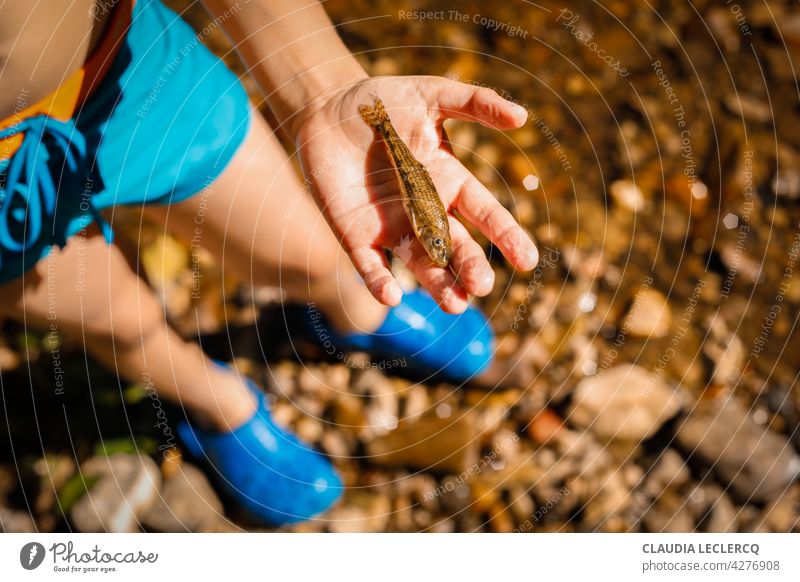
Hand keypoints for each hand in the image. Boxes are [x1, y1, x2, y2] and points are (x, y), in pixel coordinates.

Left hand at [294, 75, 538, 313]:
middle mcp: (425, 211)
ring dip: (437, 284)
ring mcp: (392, 226)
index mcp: (449, 182)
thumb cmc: (383, 101)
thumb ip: (474, 104)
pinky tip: (391, 296)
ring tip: (454, 305)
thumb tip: (521, 116)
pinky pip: (370, 264)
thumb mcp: (431, 95)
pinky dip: (379, 281)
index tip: (527, 260)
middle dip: (469, 267)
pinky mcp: (356, 234)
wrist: (328, 109)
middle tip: (481, 287)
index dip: (506, 236)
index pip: (484, 213)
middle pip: (455, 246)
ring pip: (420, 263)